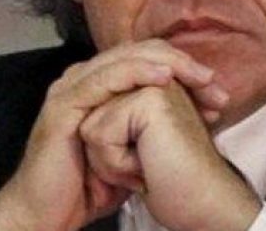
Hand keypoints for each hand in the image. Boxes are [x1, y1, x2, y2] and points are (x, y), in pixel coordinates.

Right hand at [0, 41, 231, 230]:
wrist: (47, 215)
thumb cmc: (88, 187)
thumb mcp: (132, 151)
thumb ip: (151, 124)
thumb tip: (194, 112)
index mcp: (99, 85)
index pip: (146, 58)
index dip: (184, 67)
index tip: (217, 90)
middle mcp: (84, 79)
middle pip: (139, 51)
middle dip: (182, 63)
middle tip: (213, 81)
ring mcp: (71, 89)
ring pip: (125, 59)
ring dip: (167, 64)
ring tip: (198, 75)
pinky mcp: (64, 106)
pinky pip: (105, 79)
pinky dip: (137, 73)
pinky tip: (163, 78)